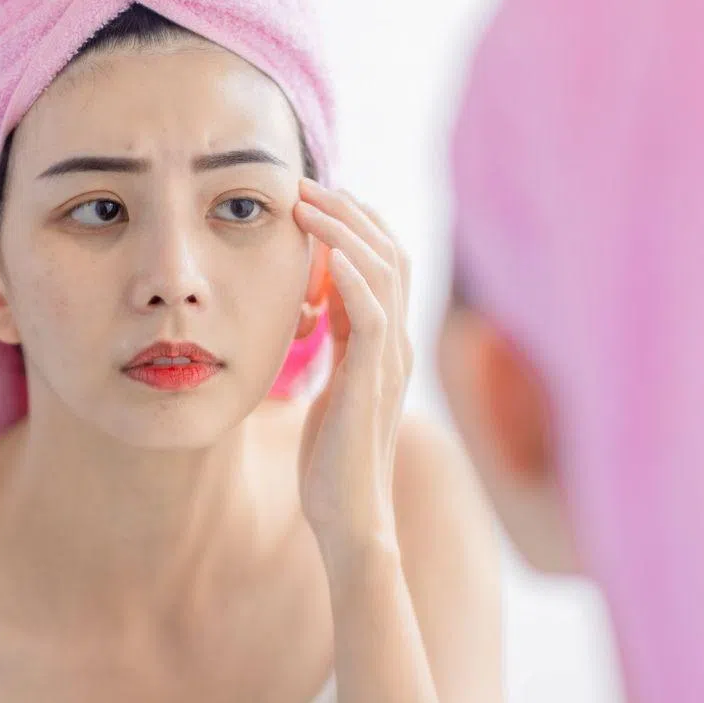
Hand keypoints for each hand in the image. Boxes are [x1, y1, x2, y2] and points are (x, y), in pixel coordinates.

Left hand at [292, 178, 413, 585]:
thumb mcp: (331, 387)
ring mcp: (389, 360)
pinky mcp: (372, 379)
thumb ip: (335, 345)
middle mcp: (395, 343)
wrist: (349, 517)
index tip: (315, 199)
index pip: (384, 264)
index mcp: (384, 344)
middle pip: (390, 253)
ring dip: (345, 229)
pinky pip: (370, 311)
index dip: (355, 225)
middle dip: (349, 212)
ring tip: (308, 202)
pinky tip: (322, 249)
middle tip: (308, 185)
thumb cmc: (332, 459)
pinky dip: (351, 272)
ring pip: (384, 271)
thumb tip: (316, 304)